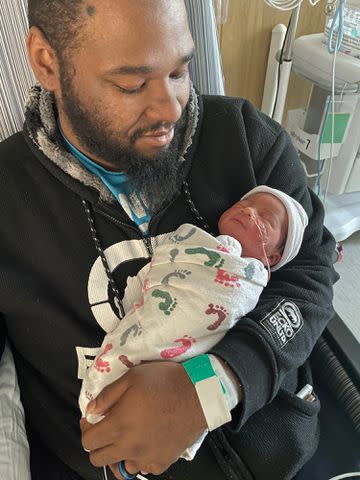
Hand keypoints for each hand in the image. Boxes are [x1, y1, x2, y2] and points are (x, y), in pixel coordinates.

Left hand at [80, 361, 206, 477]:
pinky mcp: (163, 462)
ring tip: (128, 437)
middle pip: (98, 459)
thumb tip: (91, 410)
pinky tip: (146, 443)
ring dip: (119, 454)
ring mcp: (146, 458)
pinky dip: (141, 459)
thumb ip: (108, 395)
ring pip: (121, 467)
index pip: (88, 441)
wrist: (198, 394)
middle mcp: (129, 447)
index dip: (87, 429)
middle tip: (108, 428)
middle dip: (98, 444)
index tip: (94, 419)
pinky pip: (144, 469)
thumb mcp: (132, 377)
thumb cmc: (164, 381)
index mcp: (118, 425)